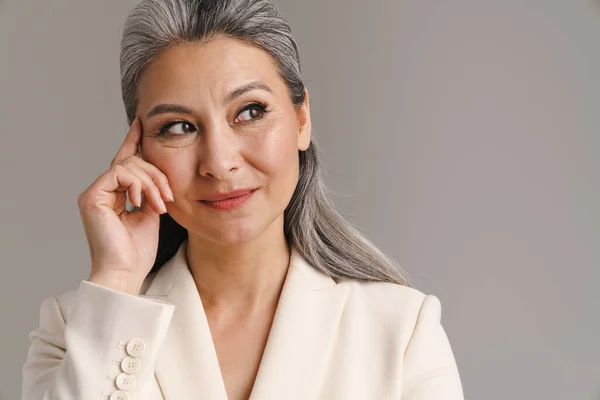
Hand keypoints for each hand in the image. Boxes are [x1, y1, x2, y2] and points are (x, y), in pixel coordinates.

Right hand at [77, 117, 173, 294]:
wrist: (126, 272)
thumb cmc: (138, 251)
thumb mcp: (151, 214)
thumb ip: (150, 191)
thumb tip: (157, 175)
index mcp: (115, 194)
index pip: (125, 161)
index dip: (134, 140)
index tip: (142, 122)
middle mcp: (102, 191)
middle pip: (132, 161)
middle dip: (156, 173)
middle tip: (168, 196)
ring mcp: (95, 193)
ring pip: (128, 165)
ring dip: (151, 182)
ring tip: (160, 204)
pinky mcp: (91, 197)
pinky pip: (119, 173)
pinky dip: (137, 185)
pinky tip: (142, 202)